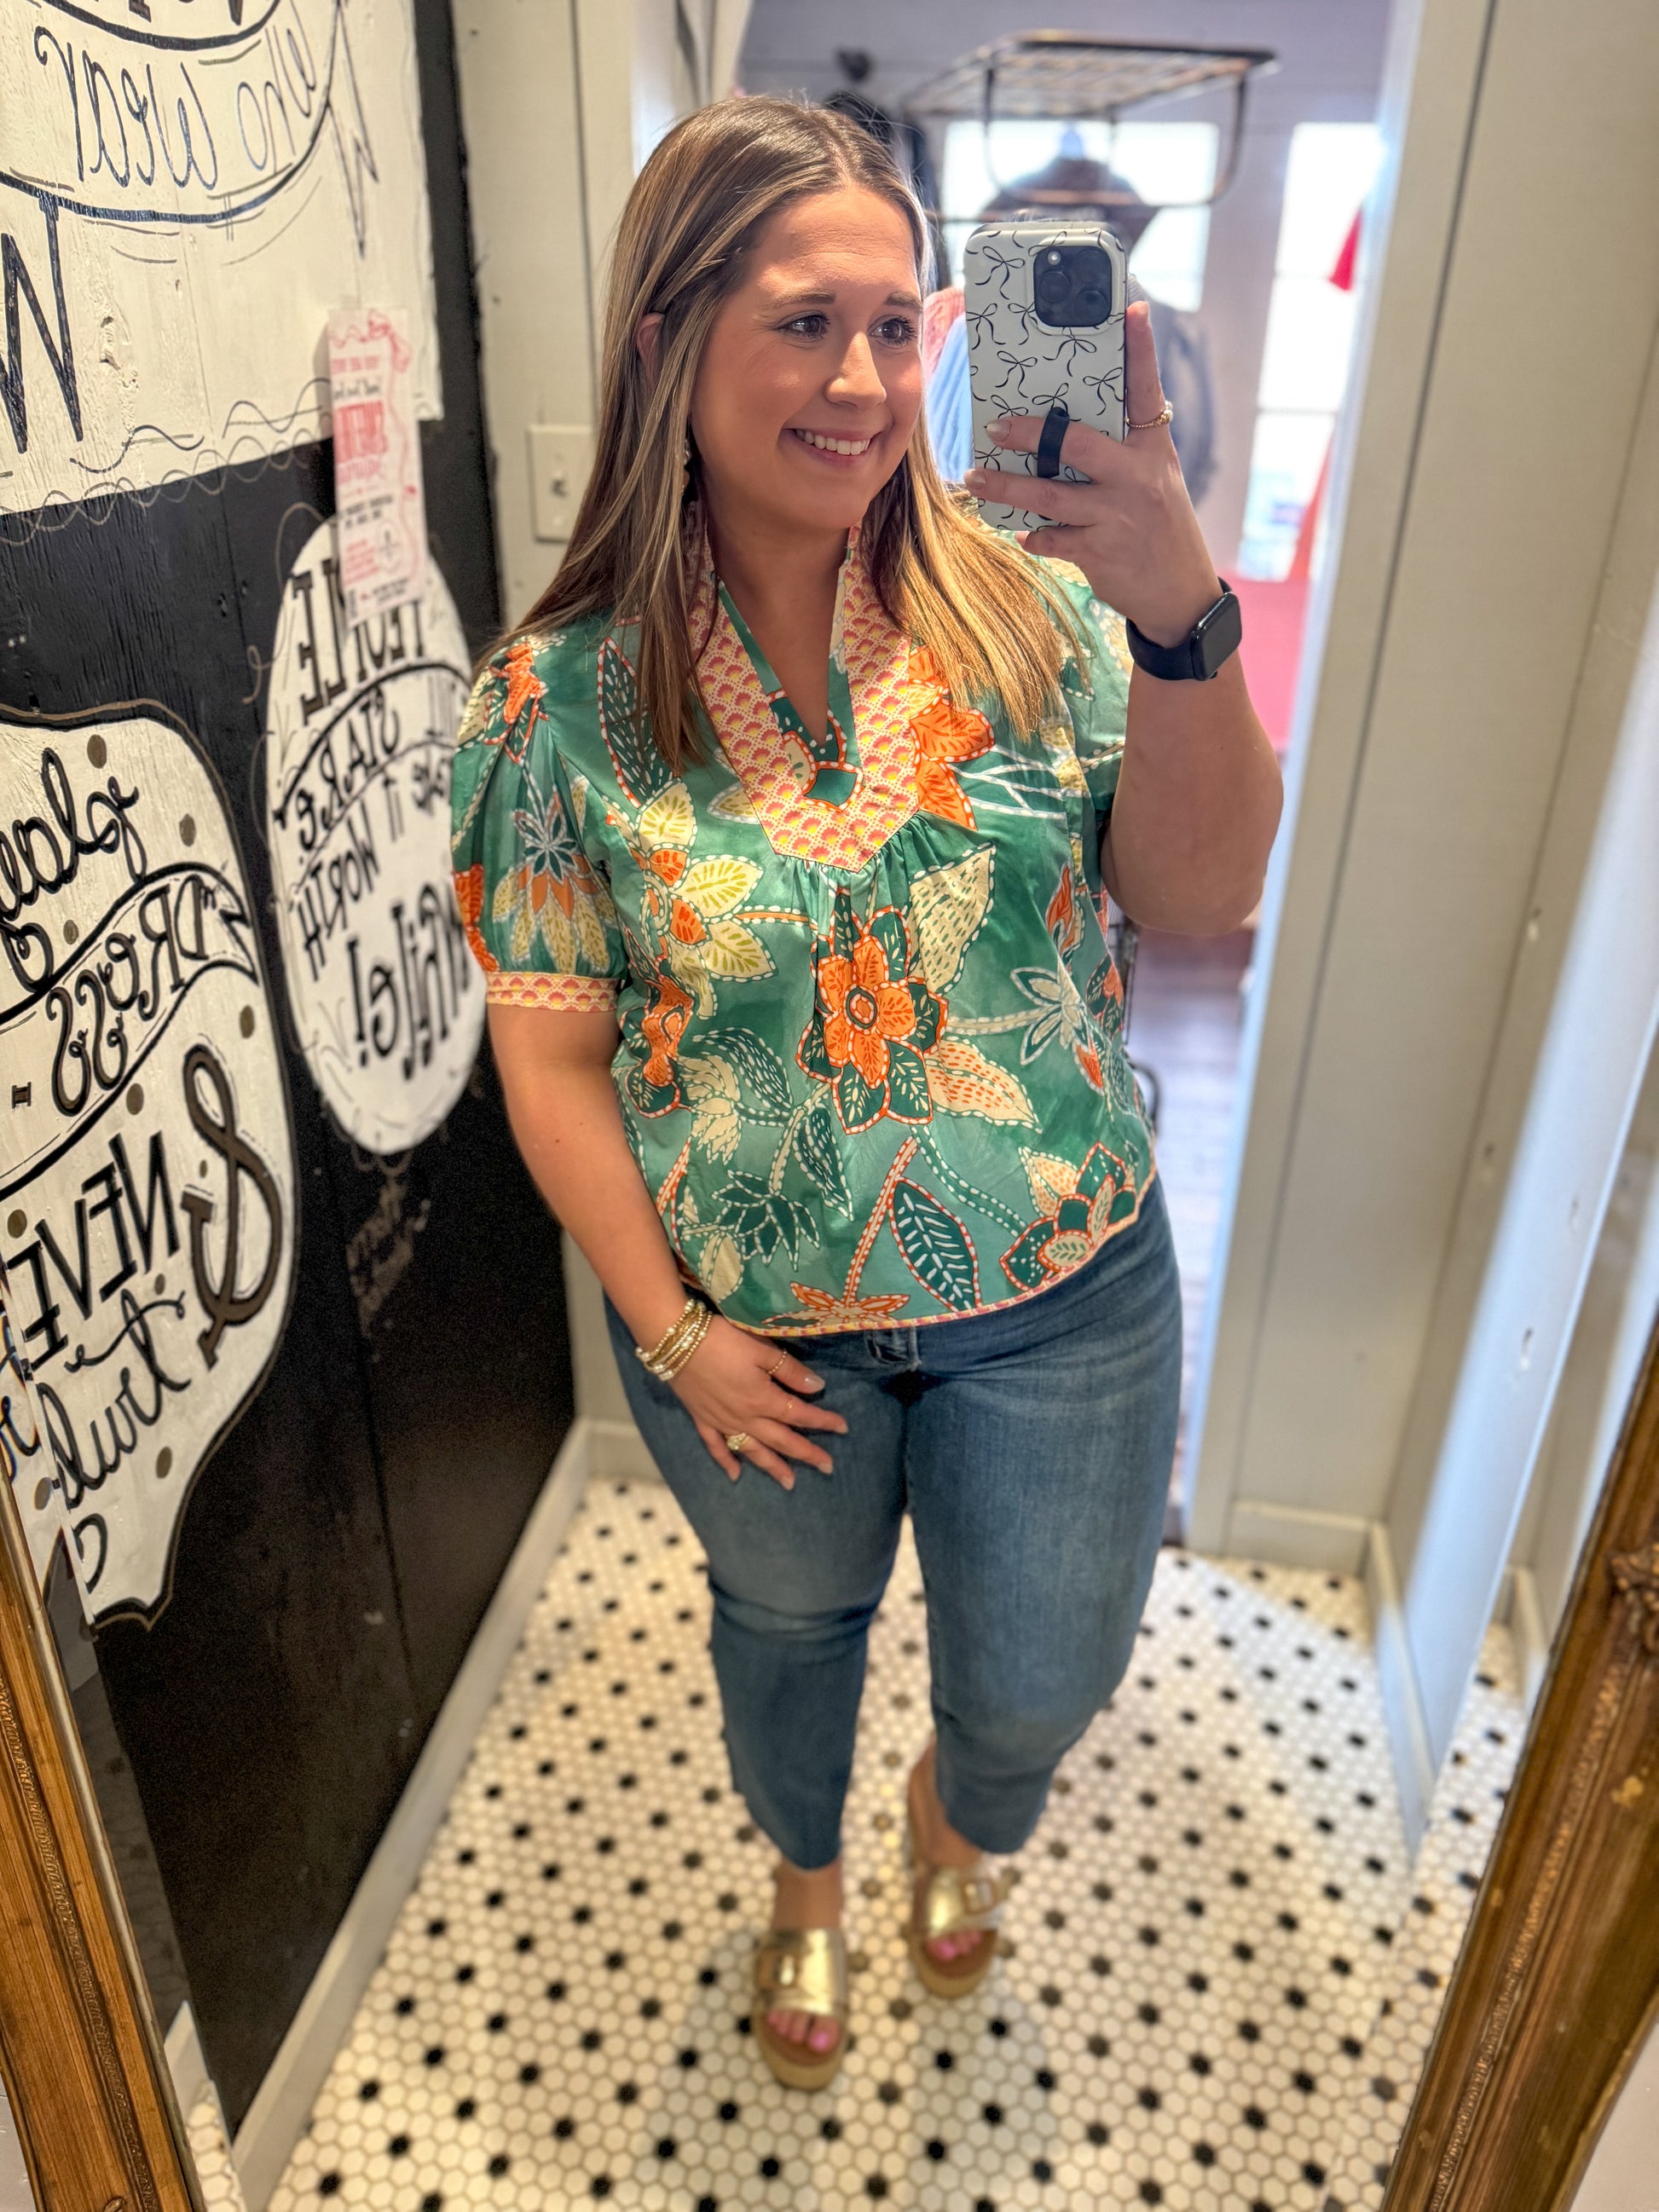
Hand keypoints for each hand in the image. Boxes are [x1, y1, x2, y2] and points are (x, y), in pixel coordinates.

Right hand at [671, 1316, 847, 1489]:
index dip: (823, 1421)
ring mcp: (722, 1422)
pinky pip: (716, 1447)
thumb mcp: (761, 1349)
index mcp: (763, 1399)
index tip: (843, 1428)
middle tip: (828, 1468)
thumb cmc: (722, 1340)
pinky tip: (735, 1475)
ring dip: (772, 1467)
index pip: (800, 1414)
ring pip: (752, 1450)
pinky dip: (726, 1462)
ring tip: (790, 1483)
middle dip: (806, 1454)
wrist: (675, 1341)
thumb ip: (790, 1371)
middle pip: (781, 1440)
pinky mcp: (702, 1419)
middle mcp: (745, 1418)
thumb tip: (818, 1389)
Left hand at [963, 299, 1221, 648]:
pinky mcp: (1101, 551)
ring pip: (1050, 495)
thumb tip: (1063, 426)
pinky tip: (1023, 532)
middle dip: (1030, 433)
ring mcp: (1118, 515)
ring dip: (1006, 488)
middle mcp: (1137, 477)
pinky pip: (1053, 537)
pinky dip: (1035, 534)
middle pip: (1076, 443)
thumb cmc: (1158, 525)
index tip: (1132, 310)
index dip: (1141, 350)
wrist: (1180, 592)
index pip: (1147, 392)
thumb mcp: (1153, 478)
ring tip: (975, 477)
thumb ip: (1120, 449)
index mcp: (1152, 449)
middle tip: (994, 427)